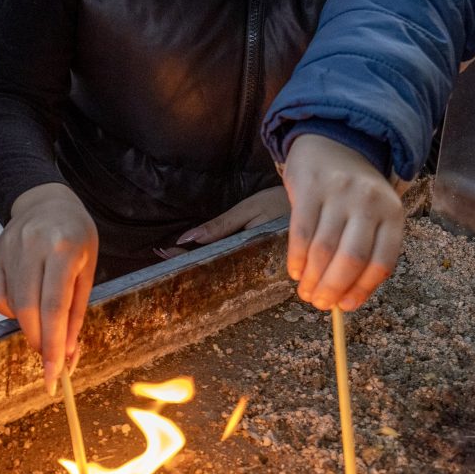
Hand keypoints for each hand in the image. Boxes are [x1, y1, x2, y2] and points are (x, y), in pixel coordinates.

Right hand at [0, 185, 98, 390]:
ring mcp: (8, 249)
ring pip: (12, 305)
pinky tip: (25, 302)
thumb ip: (75, 312)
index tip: (54, 374)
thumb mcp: (88, 270)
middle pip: (29, 309)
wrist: (47, 201)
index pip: (55, 307)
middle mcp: (32, 246)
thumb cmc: (76, 237)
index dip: (54, 345)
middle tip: (49, 359)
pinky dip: (11, 310)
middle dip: (39, 342)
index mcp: (63, 249)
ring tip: (43, 322)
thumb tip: (66, 353)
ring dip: (28, 326)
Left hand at [161, 186, 288, 258]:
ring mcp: (256, 267)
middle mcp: (251, 265)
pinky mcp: (262, 265)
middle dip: (184, 263)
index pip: (207, 258)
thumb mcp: (247, 210)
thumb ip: (219, 227)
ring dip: (196, 263)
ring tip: (171, 256)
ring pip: (221, 270)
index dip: (183, 257)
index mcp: (246, 250)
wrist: (314, 206)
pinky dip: (214, 260)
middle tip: (160, 255)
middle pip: (212, 269)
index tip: (162, 252)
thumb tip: (185, 239)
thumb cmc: (278, 203)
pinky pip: (233, 266)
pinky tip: (198, 256)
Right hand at [281, 133, 404, 312]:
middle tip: (319, 304)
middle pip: (352, 258)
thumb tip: (345, 298)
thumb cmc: (354, 193)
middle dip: (333, 288)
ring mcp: (339, 192)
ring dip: (312, 278)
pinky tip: (295, 271)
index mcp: (393, 214)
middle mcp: (369, 202)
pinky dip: (296, 258)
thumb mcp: (374, 215)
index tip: (345, 306)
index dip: (363, 290)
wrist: (334, 144)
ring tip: (306, 292)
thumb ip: (366, 251)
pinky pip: (301, 232)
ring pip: (324, 248)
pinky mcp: (310, 186)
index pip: (382, 262)